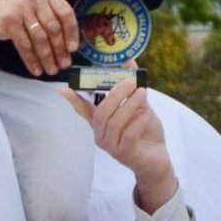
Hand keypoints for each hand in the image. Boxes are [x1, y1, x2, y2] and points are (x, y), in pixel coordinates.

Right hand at [0, 0, 79, 76]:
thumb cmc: (22, 12)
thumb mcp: (40, 9)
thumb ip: (55, 21)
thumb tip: (69, 49)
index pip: (65, 13)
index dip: (71, 33)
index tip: (73, 49)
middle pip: (53, 28)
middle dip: (60, 50)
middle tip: (64, 65)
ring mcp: (21, 8)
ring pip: (40, 38)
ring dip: (47, 57)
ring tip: (51, 70)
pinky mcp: (9, 21)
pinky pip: (24, 45)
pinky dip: (31, 60)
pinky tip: (36, 69)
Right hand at [63, 74, 178, 210]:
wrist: (158, 160)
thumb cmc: (146, 132)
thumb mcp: (140, 106)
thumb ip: (132, 88)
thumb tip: (128, 60)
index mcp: (101, 123)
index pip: (83, 110)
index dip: (73, 99)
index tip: (63, 88)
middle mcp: (101, 135)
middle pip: (101, 114)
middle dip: (114, 95)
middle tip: (129, 81)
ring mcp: (111, 147)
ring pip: (114, 123)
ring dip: (129, 105)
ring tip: (142, 93)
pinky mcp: (125, 154)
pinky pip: (129, 135)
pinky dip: (138, 121)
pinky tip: (147, 113)